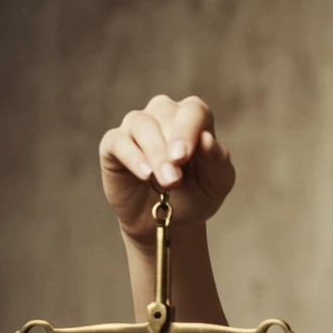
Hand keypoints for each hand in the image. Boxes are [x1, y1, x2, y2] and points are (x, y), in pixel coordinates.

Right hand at [99, 94, 235, 243]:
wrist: (166, 222)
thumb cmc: (195, 196)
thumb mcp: (216, 184)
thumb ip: (217, 161)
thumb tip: (207, 139)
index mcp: (193, 119)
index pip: (193, 110)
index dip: (189, 129)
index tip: (184, 156)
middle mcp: (164, 114)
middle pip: (166, 113)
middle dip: (172, 146)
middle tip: (175, 179)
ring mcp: (137, 126)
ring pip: (142, 124)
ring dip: (155, 154)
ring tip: (167, 182)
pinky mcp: (114, 144)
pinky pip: (119, 142)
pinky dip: (132, 157)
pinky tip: (145, 175)